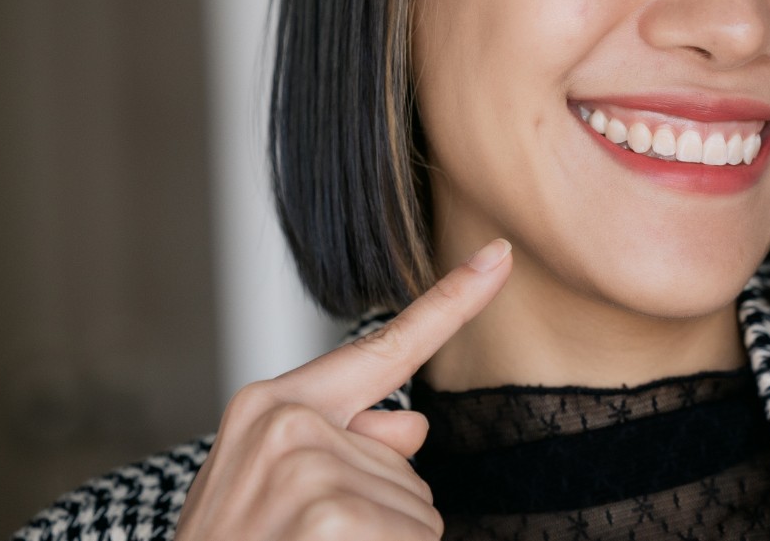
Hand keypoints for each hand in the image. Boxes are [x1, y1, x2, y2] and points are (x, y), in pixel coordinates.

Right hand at [175, 239, 513, 540]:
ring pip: (419, 509)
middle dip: (380, 516)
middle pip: (407, 465)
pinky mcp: (331, 512)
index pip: (381, 350)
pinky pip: (418, 536)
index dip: (452, 303)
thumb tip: (412, 421)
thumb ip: (337, 448)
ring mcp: (308, 464)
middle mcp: (287, 422)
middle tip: (306, 539)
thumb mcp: (269, 490)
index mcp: (271, 406)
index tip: (500, 257)